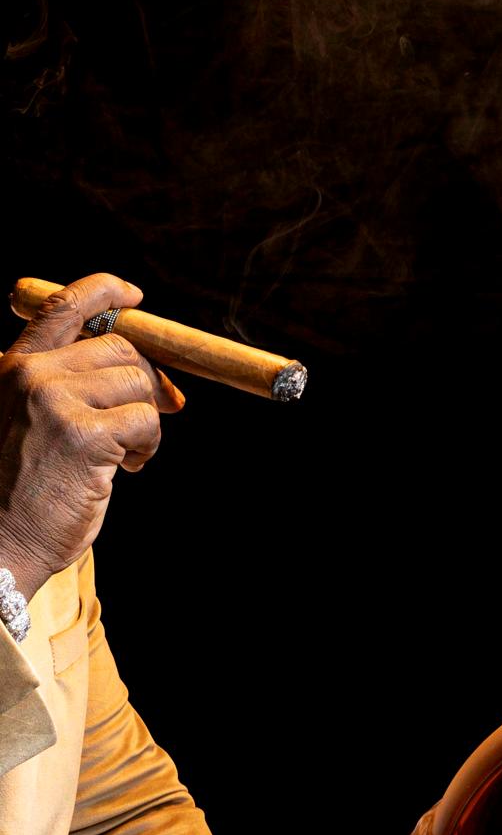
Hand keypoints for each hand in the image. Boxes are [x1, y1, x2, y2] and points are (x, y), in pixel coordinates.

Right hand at [0, 273, 184, 602]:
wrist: (2, 542)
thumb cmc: (22, 488)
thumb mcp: (35, 421)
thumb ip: (70, 386)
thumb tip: (147, 370)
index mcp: (13, 366)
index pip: (63, 307)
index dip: (105, 292)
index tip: (134, 296)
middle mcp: (31, 375)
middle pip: (119, 347)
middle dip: (147, 378)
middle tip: (154, 414)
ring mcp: (55, 401)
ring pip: (139, 383)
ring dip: (148, 420)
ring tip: (126, 454)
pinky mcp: (85, 434)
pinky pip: (145, 420)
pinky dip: (148, 445)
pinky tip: (126, 468)